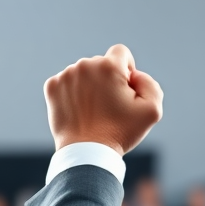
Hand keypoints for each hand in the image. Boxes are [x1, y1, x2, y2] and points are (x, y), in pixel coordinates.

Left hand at [44, 44, 163, 154]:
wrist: (86, 152)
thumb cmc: (121, 132)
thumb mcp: (152, 111)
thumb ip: (150, 84)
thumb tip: (135, 75)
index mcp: (109, 66)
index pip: (121, 52)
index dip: (127, 70)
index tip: (124, 90)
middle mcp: (85, 65)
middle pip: (102, 63)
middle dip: (108, 80)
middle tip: (109, 106)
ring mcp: (65, 75)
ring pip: (84, 73)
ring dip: (90, 85)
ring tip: (93, 110)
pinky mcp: (52, 87)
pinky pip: (67, 82)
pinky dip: (73, 93)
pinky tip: (79, 110)